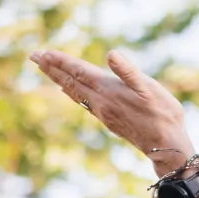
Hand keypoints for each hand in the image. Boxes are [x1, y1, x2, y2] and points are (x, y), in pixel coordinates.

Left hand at [31, 48, 194, 169]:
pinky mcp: (108, 119)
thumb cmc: (162, 114)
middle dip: (52, 68)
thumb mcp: (150, 89)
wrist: (165, 145)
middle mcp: (101, 102)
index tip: (42, 52)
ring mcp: (103, 112)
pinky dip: (71, 92)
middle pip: (70, 81)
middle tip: (33, 56)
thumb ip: (128, 71)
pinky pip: (83, 102)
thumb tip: (111, 54)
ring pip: (74, 92)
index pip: (79, 72)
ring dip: (58, 79)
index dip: (61, 61)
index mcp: (109, 90)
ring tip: (46, 69)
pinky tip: (68, 90)